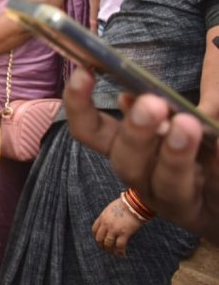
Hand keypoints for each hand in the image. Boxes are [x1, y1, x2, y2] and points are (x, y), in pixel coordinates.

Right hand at [66, 68, 218, 243]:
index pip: (91, 131)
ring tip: (188, 124)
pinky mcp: (213, 210)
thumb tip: (131, 94)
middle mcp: (144, 178)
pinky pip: (216, 188)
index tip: (83, 73)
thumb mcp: (183, 122)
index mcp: (129, 150)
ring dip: (175, 155)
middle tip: (151, 102)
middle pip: (126, 161)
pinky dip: (216, 165)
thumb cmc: (199, 156)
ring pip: (168, 183)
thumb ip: (169, 104)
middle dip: (135, 133)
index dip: (79, 104)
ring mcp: (178, 200)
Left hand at [91, 197, 143, 256]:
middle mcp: (106, 224)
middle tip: (107, 249)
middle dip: (102, 246)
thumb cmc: (125, 204)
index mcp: (102, 217)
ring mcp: (114, 229)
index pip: (94, 230)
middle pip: (99, 239)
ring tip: (114, 253)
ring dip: (110, 250)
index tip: (100, 241)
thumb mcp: (111, 209)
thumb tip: (109, 222)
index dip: (96, 237)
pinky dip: (120, 252)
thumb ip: (108, 216)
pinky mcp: (124, 233)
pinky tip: (123, 254)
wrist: (135, 204)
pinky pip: (119, 246)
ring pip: (108, 244)